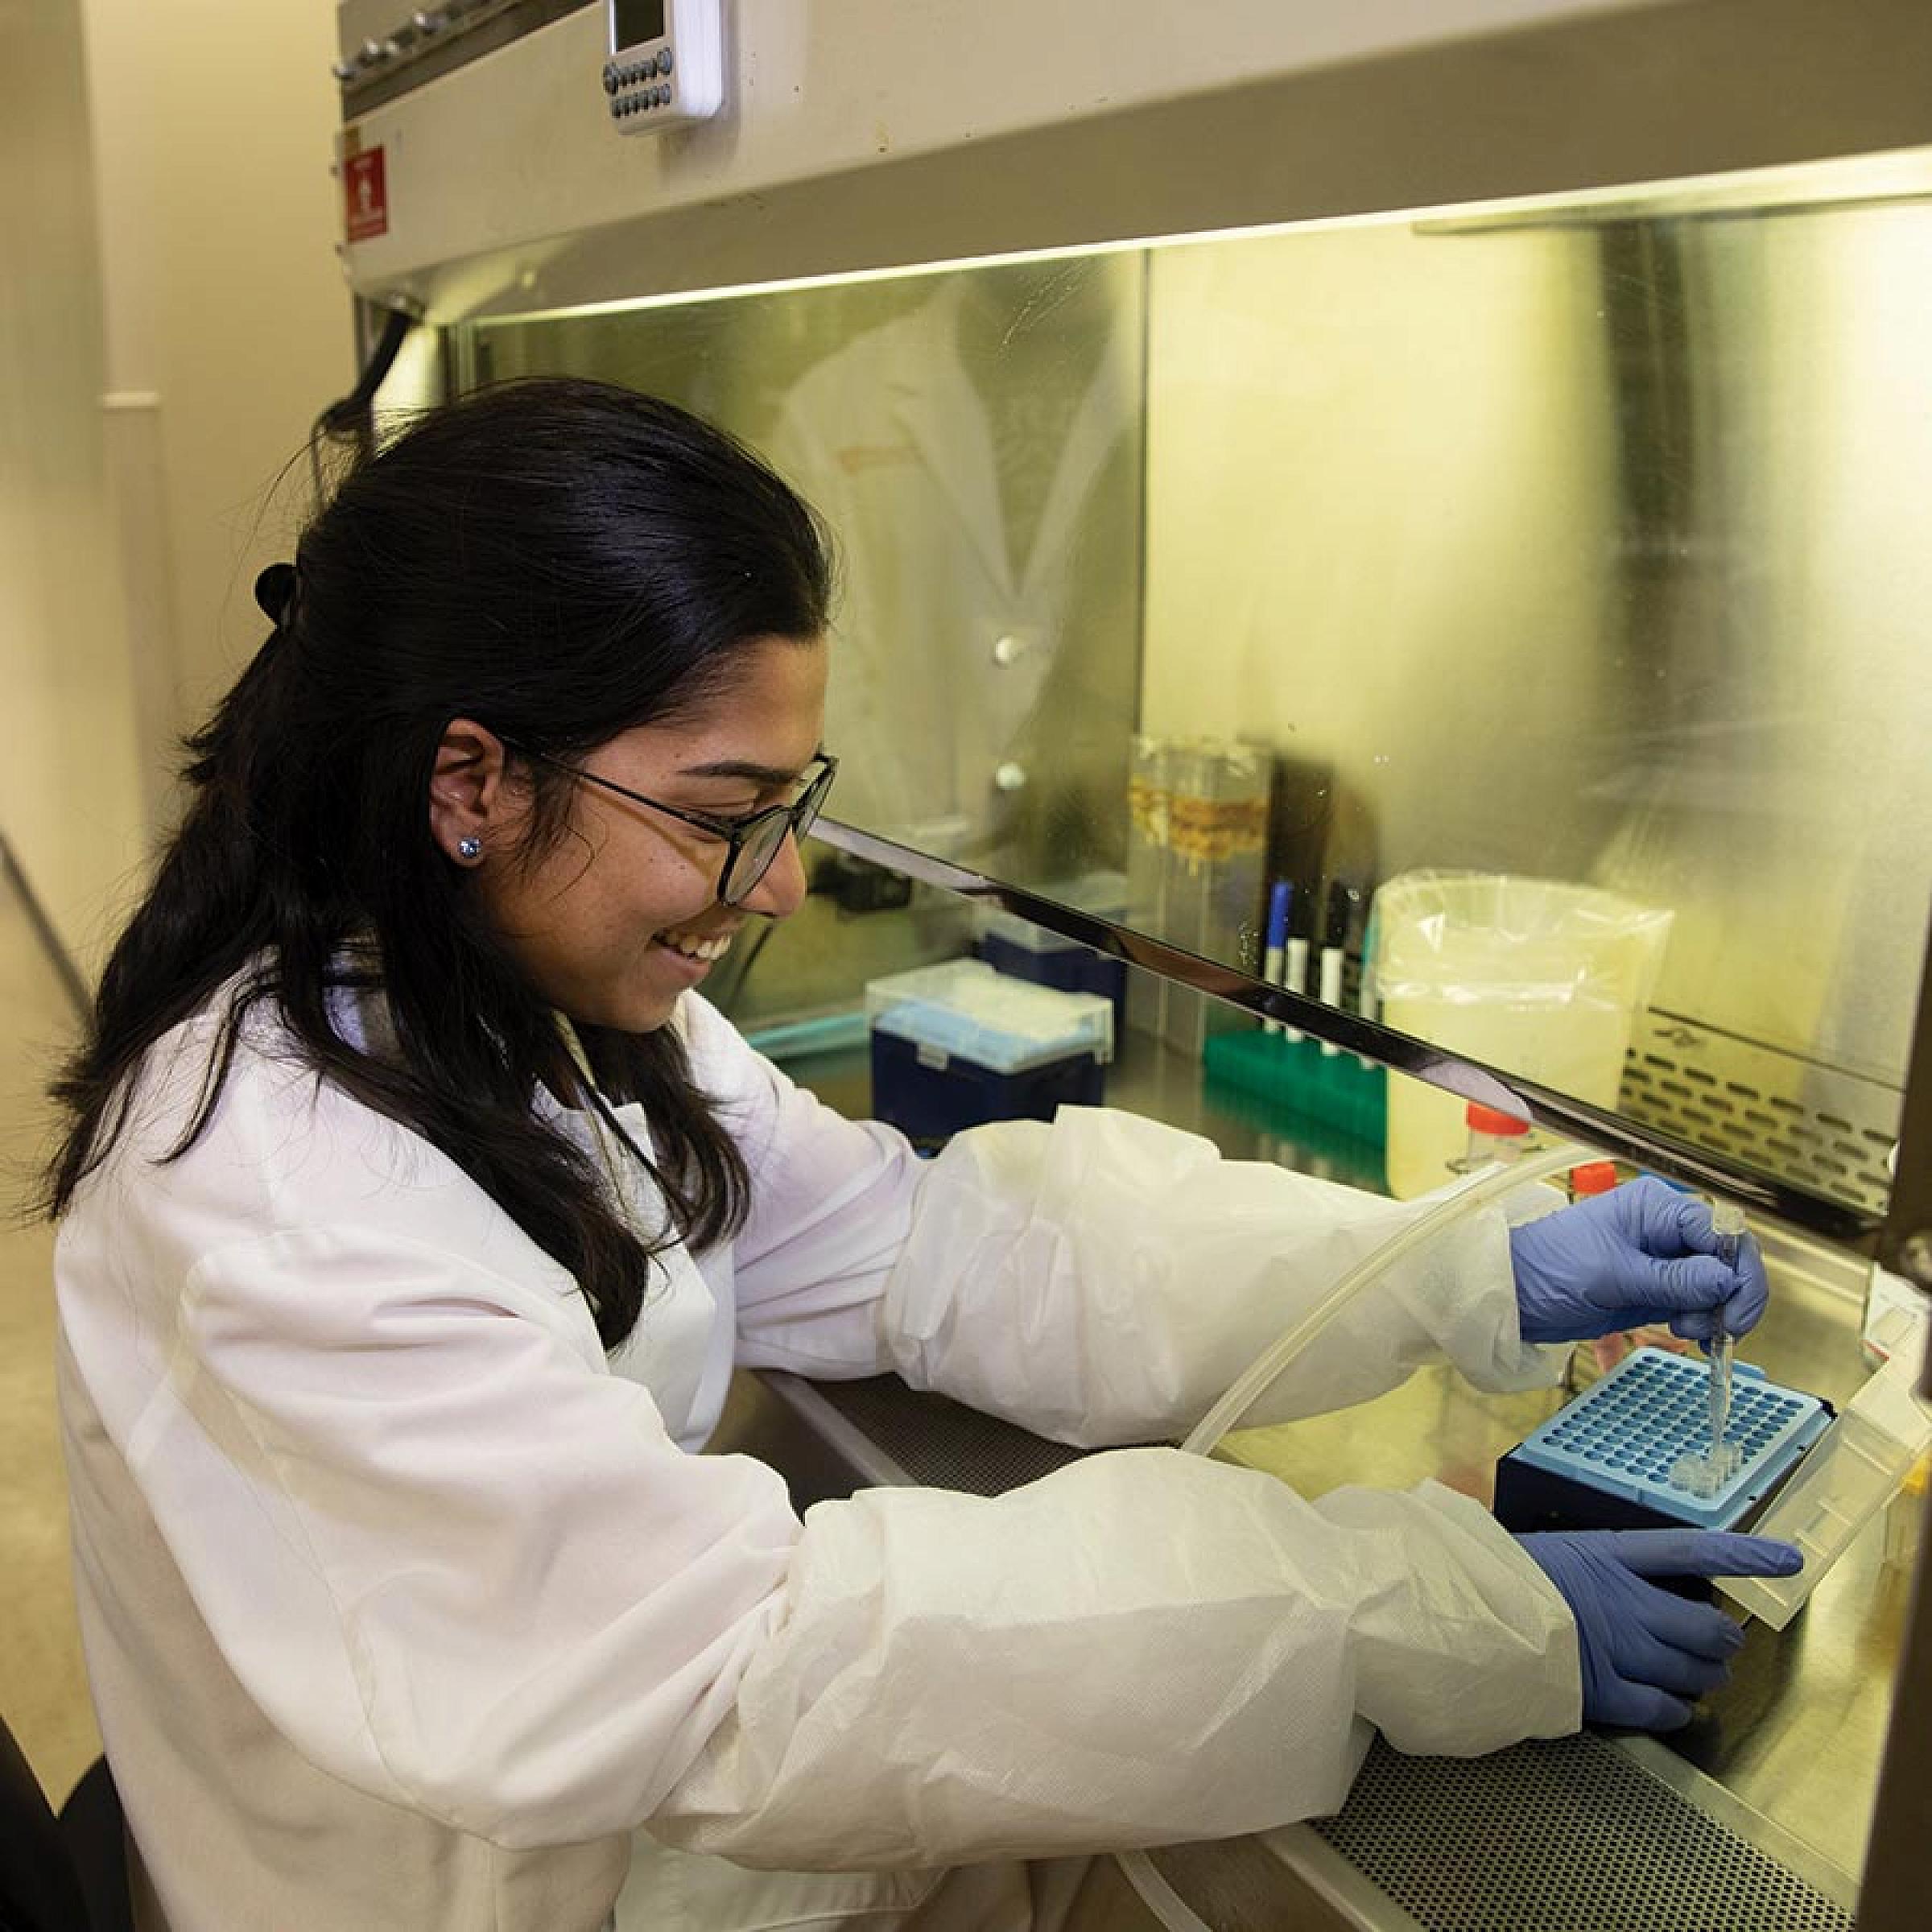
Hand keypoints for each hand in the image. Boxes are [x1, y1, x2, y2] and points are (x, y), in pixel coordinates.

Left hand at [1508, 1177, 1769, 1344]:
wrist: (1514, 1294)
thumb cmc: (1549, 1268)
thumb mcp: (1613, 1274)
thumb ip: (1672, 1279)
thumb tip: (1726, 1280)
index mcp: (1656, 1208)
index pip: (1722, 1232)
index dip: (1739, 1270)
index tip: (1735, 1309)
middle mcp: (1665, 1230)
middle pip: (1728, 1258)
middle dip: (1732, 1296)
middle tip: (1721, 1330)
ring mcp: (1663, 1261)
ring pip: (1717, 1285)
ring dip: (1716, 1313)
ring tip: (1687, 1330)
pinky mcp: (1657, 1290)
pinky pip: (1697, 1304)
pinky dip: (1704, 1322)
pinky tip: (1694, 1337)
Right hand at [1519, 1530, 1800, 1729]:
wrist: (1458, 1616)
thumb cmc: (1493, 1574)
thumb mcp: (1548, 1549)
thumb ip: (1592, 1561)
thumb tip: (1626, 1574)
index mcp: (1608, 1554)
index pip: (1691, 1550)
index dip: (1743, 1557)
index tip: (1790, 1560)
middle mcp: (1625, 1601)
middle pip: (1706, 1626)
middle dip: (1721, 1640)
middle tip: (1716, 1644)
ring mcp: (1617, 1650)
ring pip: (1693, 1671)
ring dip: (1704, 1677)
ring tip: (1697, 1676)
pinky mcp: (1603, 1693)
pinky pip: (1663, 1709)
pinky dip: (1675, 1710)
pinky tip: (1671, 1706)